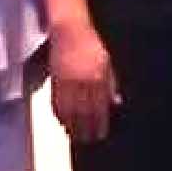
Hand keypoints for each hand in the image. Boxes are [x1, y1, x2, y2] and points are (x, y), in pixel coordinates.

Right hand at [48, 28, 117, 144]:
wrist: (69, 30)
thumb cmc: (91, 46)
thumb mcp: (106, 64)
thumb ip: (111, 85)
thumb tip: (116, 104)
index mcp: (98, 77)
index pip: (99, 107)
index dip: (99, 124)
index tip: (100, 134)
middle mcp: (83, 80)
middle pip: (84, 112)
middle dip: (85, 129)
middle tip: (87, 140)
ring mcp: (67, 80)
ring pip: (69, 109)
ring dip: (71, 125)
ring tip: (74, 135)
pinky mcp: (55, 78)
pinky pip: (56, 101)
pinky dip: (59, 114)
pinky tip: (62, 121)